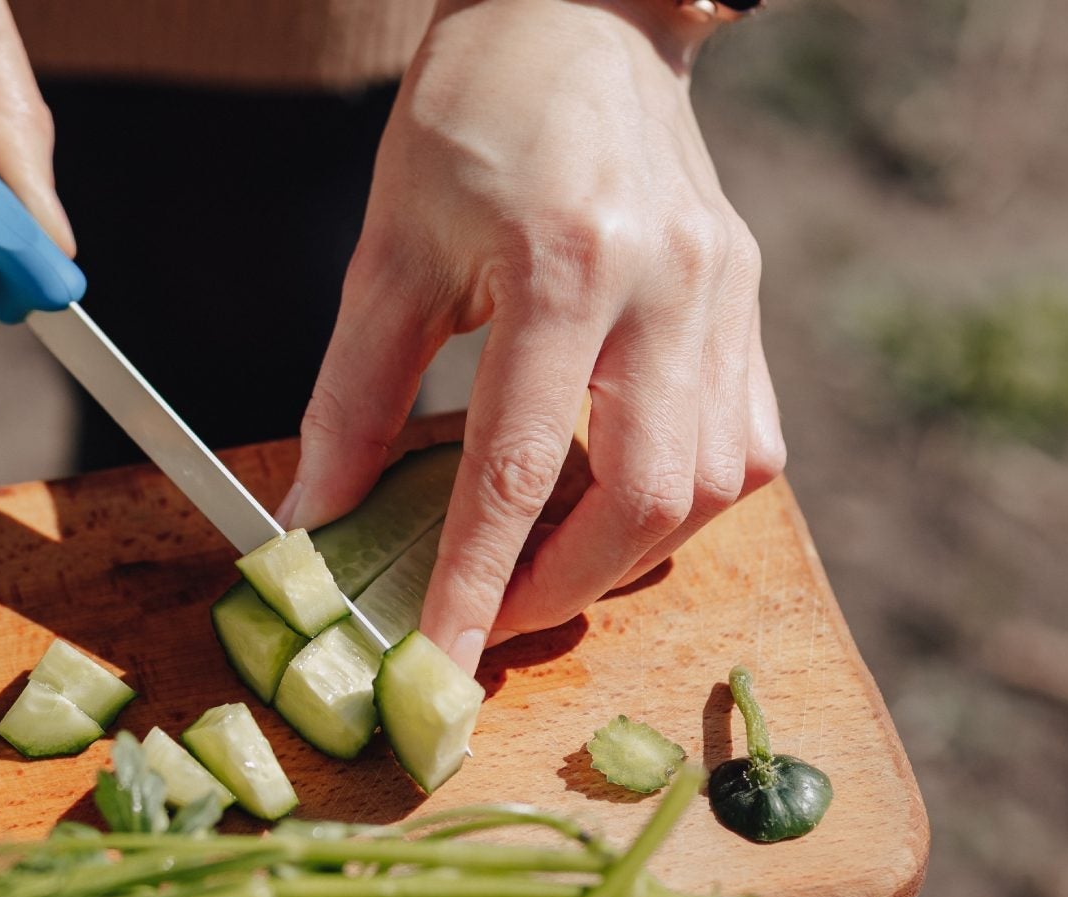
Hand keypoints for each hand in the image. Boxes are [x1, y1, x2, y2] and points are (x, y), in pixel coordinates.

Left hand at [281, 0, 783, 673]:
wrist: (580, 12)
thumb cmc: (473, 113)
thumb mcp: (390, 246)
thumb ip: (357, 394)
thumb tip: (317, 517)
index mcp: (566, 265)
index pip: (519, 469)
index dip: (477, 584)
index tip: (441, 660)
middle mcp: (669, 288)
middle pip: (649, 499)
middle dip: (566, 586)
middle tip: (494, 612)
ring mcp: (727, 296)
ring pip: (717, 486)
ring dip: (630, 552)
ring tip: (550, 558)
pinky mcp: (750, 301)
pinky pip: (750, 444)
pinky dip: (685, 500)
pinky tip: (622, 494)